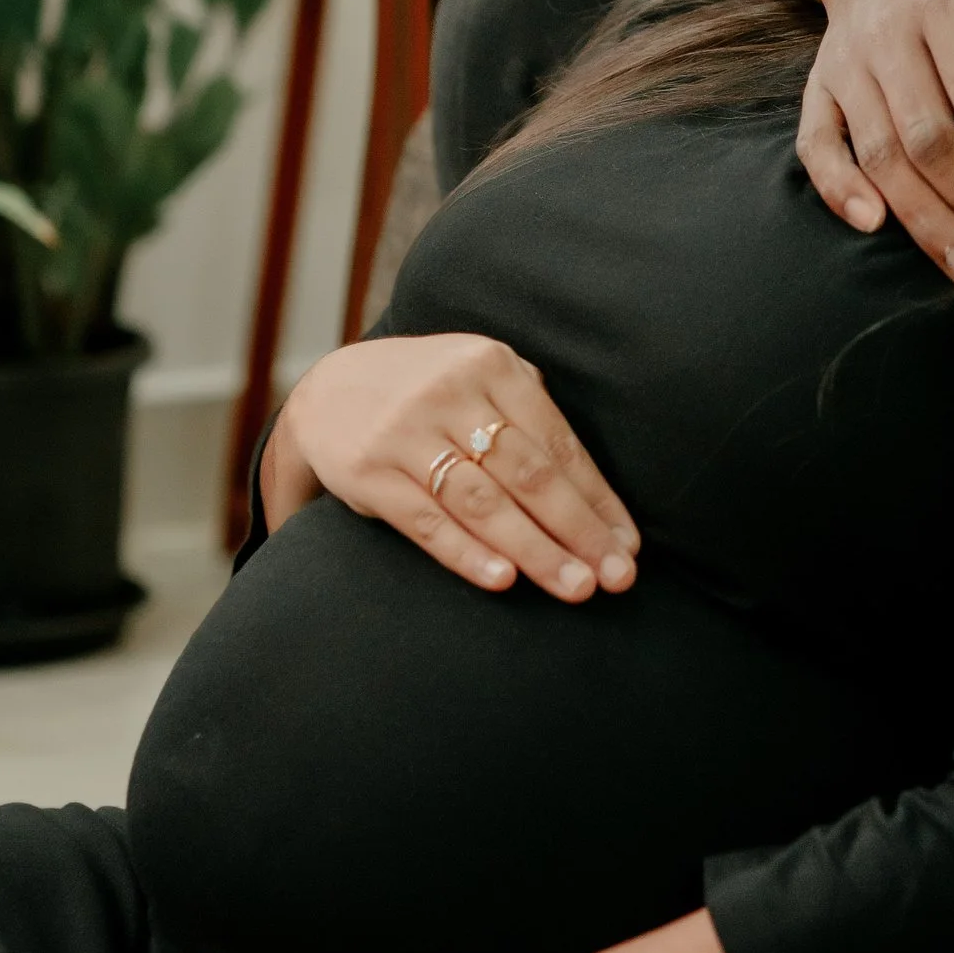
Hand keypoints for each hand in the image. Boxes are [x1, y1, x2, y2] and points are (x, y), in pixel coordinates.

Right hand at [269, 334, 639, 602]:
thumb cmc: (428, 392)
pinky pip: (426, 520)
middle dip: (578, 529)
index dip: (597, 497)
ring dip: (535, 549)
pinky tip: (504, 579)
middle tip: (616, 578)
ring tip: (575, 587)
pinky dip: (467, 552)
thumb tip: (594, 489)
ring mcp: (405, 432)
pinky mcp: (367, 471)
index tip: (627, 546)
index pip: (557, 440)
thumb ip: (529, 409)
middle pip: (528, 472)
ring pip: (483, 500)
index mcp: (490, 365)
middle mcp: (450, 393)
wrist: (326, 391)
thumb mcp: (476, 375)